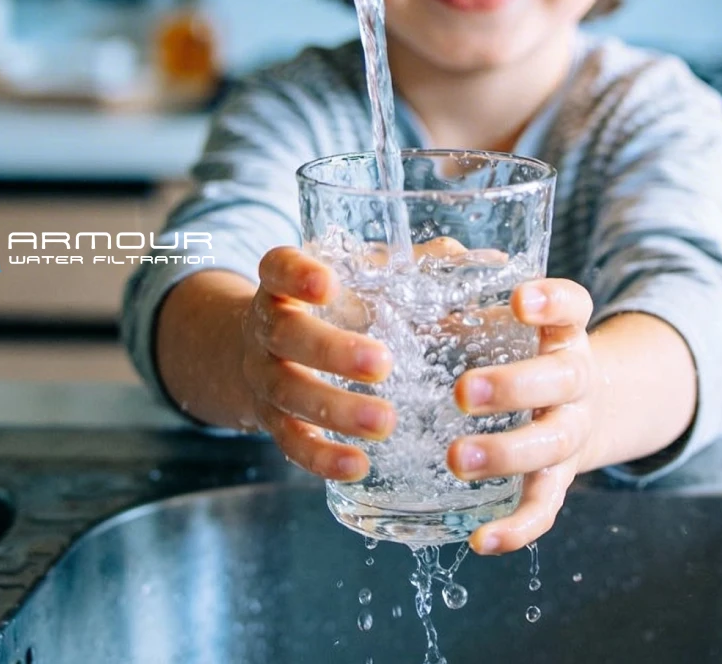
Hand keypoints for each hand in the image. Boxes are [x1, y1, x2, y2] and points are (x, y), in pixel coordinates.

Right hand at [241, 245, 396, 479]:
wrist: (260, 349)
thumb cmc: (330, 305)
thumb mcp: (354, 276)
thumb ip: (403, 265)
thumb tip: (460, 255)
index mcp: (283, 283)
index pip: (278, 268)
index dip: (298, 275)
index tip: (329, 283)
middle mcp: (265, 327)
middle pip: (285, 334)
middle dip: (332, 351)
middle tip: (382, 364)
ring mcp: (264, 376)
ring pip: (289, 393)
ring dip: (336, 410)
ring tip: (385, 422)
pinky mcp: (271, 420)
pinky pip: (291, 443)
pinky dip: (321, 458)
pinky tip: (358, 466)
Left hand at [447, 278, 597, 555]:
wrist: (579, 403)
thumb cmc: (516, 350)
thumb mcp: (498, 319)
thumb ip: (459, 296)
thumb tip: (406, 265)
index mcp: (563, 331)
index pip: (573, 306)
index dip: (552, 302)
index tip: (517, 299)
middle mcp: (576, 379)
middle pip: (562, 380)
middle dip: (514, 387)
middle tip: (463, 392)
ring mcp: (570, 431)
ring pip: (552, 445)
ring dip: (505, 454)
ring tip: (455, 460)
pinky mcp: (558, 479)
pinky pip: (544, 507)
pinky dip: (517, 527)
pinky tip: (481, 540)